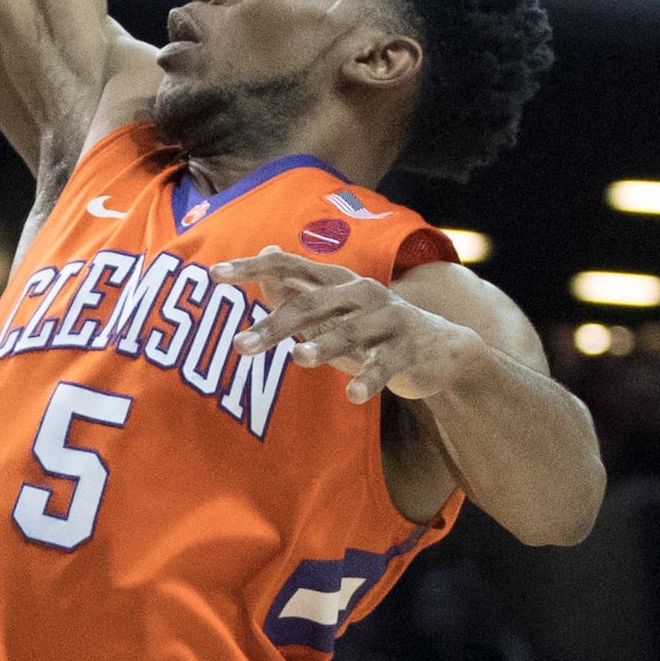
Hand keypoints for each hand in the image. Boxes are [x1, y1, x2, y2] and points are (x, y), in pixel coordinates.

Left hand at [212, 246, 488, 402]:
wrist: (444, 351)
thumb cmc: (377, 332)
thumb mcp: (337, 313)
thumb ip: (301, 292)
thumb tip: (265, 264)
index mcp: (339, 282)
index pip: (290, 266)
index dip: (253, 267)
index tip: (215, 273)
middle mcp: (362, 293)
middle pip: (312, 302)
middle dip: (275, 322)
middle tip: (240, 345)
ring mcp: (389, 319)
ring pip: (350, 331)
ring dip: (324, 344)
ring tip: (299, 358)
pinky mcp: (411, 349)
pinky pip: (386, 364)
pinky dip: (370, 379)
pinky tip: (353, 395)